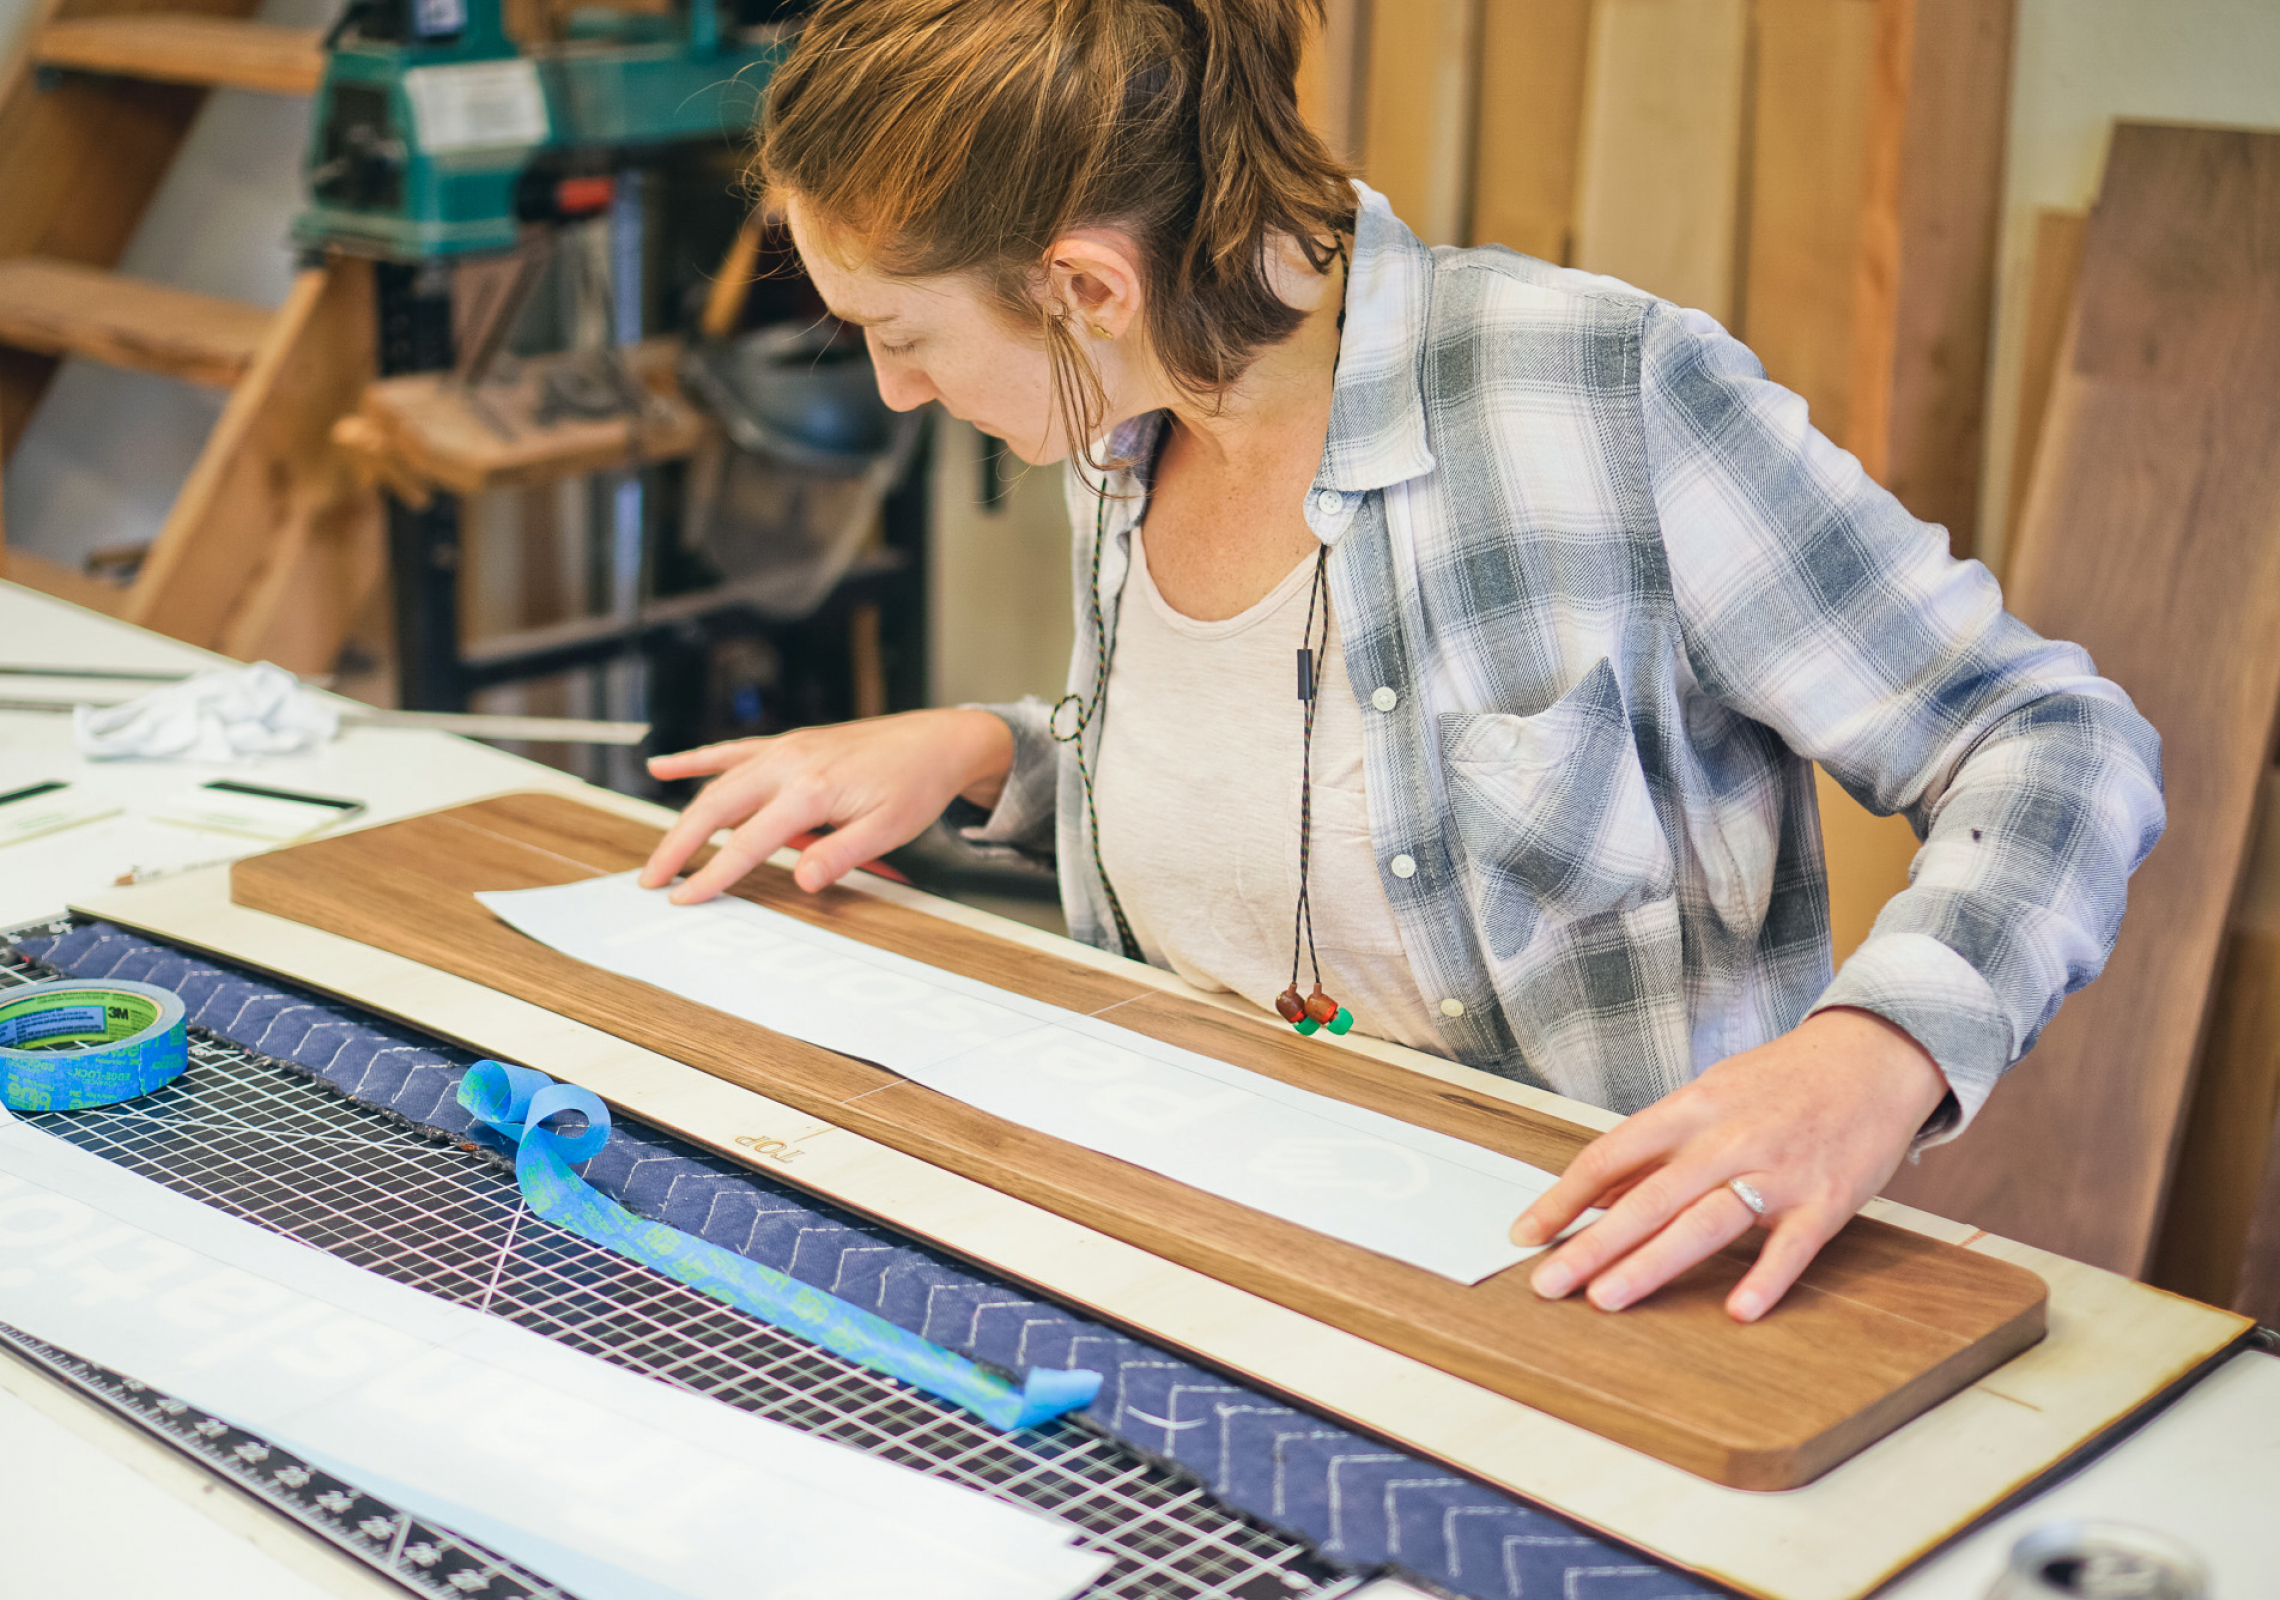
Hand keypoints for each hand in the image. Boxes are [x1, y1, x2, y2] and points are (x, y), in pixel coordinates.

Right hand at [637, 709, 1014, 903]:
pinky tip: (662, 767)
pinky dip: (696, 760)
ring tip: (659, 853)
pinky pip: (732, 751)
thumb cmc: (915, 786)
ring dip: (684, 816)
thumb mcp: (889, 829)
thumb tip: (801, 881)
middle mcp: (789, 763)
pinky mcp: (788, 743)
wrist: (936, 741)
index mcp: (811, 789)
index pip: (748, 841)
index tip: (684, 898)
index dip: (713, 873)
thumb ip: (840, 854)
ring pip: (718, 783)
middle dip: (679, 846)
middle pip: (716, 808)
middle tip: (651, 881)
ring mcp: (785, 749)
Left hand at [1509, 1007, 1948, 1321]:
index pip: (1610, 1156)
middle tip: (1547, 1283)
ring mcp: (1777, 1171)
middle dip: (1592, 1244)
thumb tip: (1601, 1198)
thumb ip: (1657, 1148)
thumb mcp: (1709, 1096)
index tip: (1525, 1234)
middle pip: (1648, 1197)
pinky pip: (1792, 1246)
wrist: (1872, 1058)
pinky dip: (1766, 1279)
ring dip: (1652, 1263)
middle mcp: (1727, 1138)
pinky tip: (1737, 1311)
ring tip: (1607, 1298)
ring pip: (1705, 1222)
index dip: (1563, 1197)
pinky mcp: (1826, 1200)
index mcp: (1690, 1108)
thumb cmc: (1781, 1081)